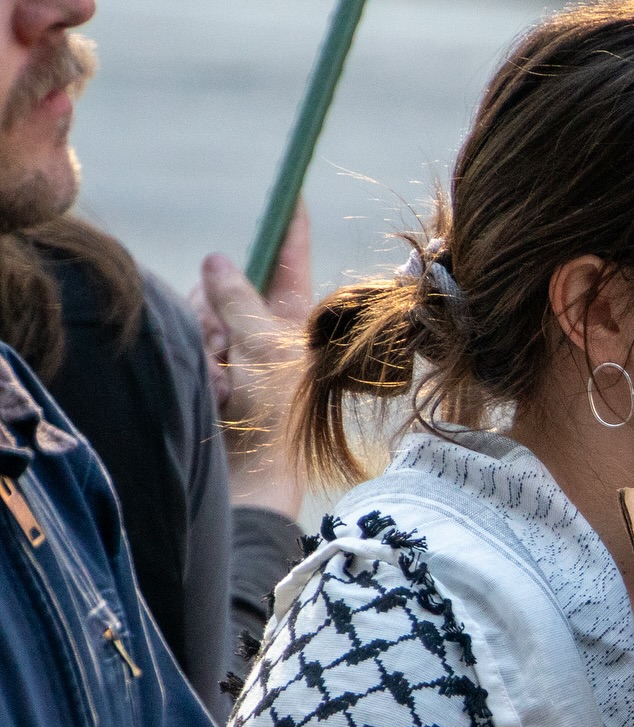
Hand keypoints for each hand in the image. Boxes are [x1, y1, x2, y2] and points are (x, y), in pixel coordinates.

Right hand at [190, 203, 311, 518]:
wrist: (254, 476)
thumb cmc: (277, 412)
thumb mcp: (264, 346)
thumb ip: (237, 299)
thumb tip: (216, 260)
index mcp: (295, 317)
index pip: (290, 260)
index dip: (289, 228)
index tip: (293, 193)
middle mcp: (266, 329)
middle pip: (227, 285)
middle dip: (219, 308)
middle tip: (228, 344)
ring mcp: (237, 350)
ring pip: (201, 314)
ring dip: (209, 343)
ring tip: (228, 379)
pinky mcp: (213, 371)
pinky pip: (190, 344)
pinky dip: (200, 365)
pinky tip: (216, 391)